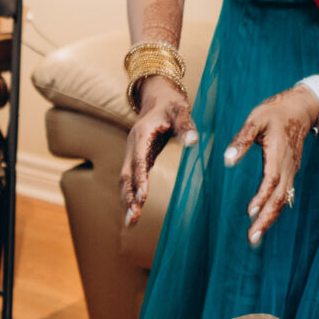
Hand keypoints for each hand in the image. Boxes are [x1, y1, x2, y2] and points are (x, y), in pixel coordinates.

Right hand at [119, 77, 195, 226]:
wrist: (157, 96)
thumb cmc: (171, 104)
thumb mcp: (180, 110)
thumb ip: (186, 126)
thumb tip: (193, 143)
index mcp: (140, 136)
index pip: (138, 161)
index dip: (139, 180)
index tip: (142, 198)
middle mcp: (131, 146)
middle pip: (126, 176)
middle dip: (128, 197)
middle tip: (132, 219)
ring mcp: (131, 153)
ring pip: (125, 180)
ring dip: (126, 200)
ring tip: (131, 222)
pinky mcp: (136, 158)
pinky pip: (131, 179)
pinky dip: (130, 194)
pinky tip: (134, 209)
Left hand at [225, 86, 318, 244]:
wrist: (300, 108)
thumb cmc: (274, 113)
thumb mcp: (254, 121)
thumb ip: (241, 140)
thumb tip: (227, 160)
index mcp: (278, 154)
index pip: (272, 180)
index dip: (262, 197)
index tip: (251, 212)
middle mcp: (288, 166)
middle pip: (280, 198)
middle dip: (266, 219)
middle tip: (252, 239)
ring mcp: (291, 170)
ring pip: (283, 200)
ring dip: (270, 219)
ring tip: (255, 237)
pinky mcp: (290, 172)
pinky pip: (284, 195)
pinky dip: (274, 210)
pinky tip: (263, 221)